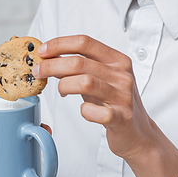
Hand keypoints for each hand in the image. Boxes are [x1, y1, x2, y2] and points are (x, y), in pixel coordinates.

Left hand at [33, 35, 177, 176]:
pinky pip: (92, 111)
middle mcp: (122, 75)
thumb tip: (50, 57)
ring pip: (84, 82)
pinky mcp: (120, 118)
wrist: (139, 133)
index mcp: (118, 60)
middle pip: (79, 62)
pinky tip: (84, 111)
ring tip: (60, 91)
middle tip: (38, 72)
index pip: (85, 42)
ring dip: (63, 85)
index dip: (60, 44)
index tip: (43, 50)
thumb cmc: (115, 103)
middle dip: (51, 65)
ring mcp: (122, 96)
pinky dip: (83, 111)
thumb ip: (81, 67)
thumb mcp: (102, 78)